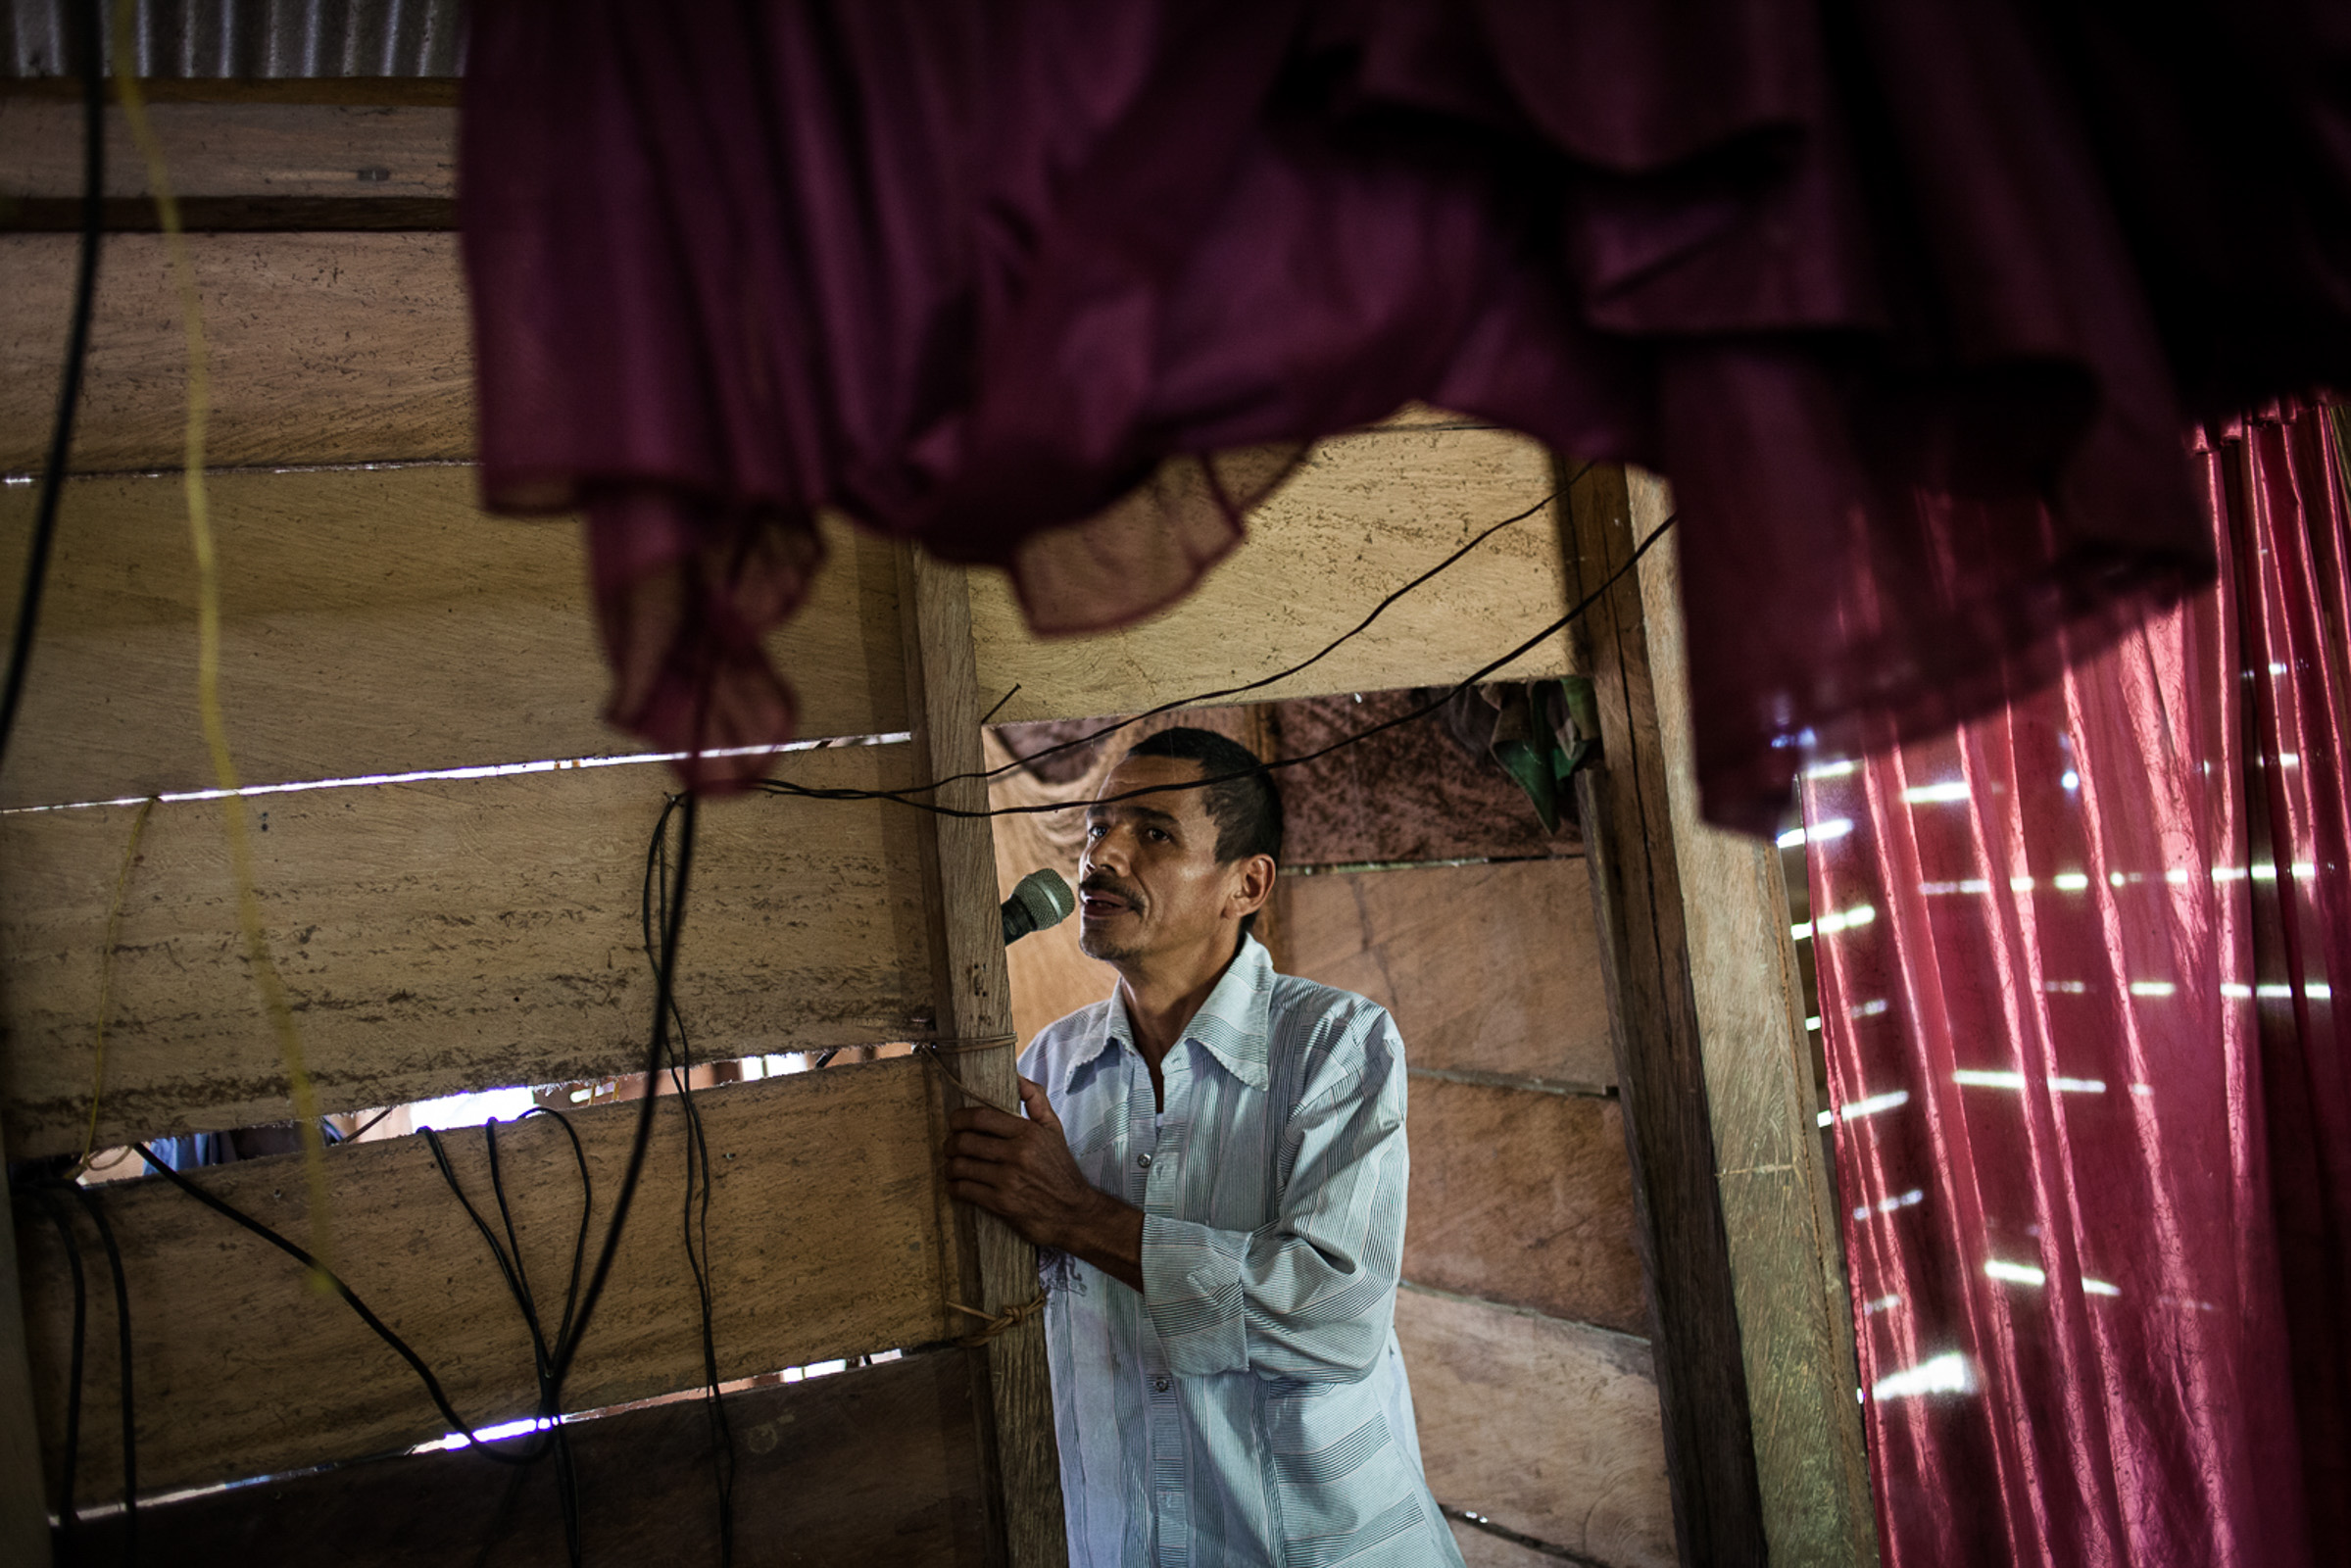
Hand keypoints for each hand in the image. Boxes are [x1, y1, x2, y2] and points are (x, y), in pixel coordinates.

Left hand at [946, 1077, 1142, 1290]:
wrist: (1074, 1212)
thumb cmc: (1060, 1169)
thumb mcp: (1054, 1130)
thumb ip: (1035, 1099)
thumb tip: (1015, 1075)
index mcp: (1028, 1133)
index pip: (981, 1117)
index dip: (959, 1118)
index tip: (954, 1122)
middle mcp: (1018, 1154)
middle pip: (966, 1141)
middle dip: (951, 1143)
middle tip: (950, 1146)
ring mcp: (1008, 1180)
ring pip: (961, 1166)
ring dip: (950, 1166)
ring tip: (951, 1166)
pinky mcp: (1001, 1204)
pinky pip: (964, 1191)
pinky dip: (954, 1187)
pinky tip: (956, 1185)